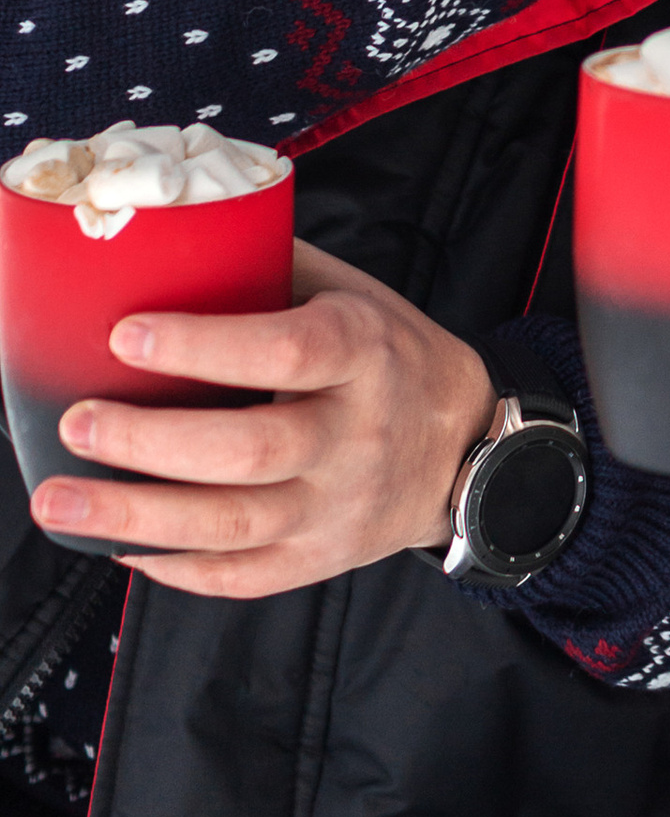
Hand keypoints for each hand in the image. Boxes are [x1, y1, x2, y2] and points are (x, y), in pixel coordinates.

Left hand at [27, 243, 497, 595]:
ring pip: (233, 525)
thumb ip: (271, 268)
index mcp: (366, 352)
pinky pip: (239, 576)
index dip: (205, 346)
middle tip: (78, 422)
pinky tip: (115, 543)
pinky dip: (171, 566)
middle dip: (150, 441)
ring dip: (136, 516)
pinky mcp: (320, 560)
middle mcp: (356, 435)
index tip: (125, 334)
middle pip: (250, 451)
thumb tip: (170, 239)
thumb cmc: (390, 354)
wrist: (463, 446)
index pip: (286, 351)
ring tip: (59, 500)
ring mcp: (338, 507)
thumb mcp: (353, 293)